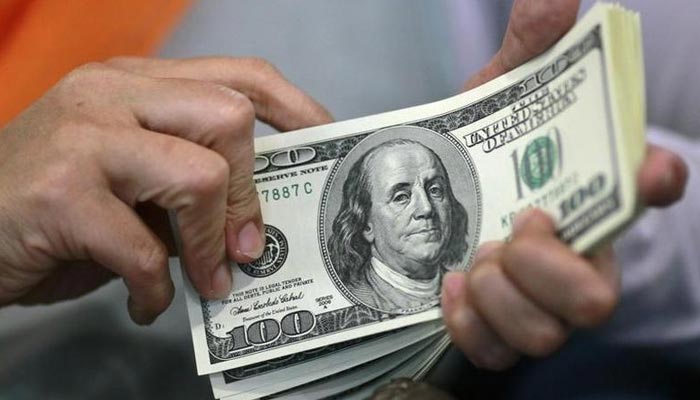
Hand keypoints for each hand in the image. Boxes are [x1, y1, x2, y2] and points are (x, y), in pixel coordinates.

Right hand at [0, 57, 331, 323]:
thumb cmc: (53, 206)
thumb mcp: (129, 178)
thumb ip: (186, 181)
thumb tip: (254, 221)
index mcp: (135, 83)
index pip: (239, 75)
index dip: (295, 108)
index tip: (325, 145)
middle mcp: (109, 94)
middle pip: (229, 118)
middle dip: (249, 192)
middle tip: (248, 246)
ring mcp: (82, 138)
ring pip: (197, 176)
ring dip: (209, 246)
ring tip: (206, 282)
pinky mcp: (59, 194)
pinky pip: (143, 250)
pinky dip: (154, 291)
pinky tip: (143, 302)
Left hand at [442, 0, 687, 369]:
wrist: (431, 206)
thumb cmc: (475, 155)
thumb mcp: (495, 96)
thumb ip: (526, 50)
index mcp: (585, 198)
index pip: (644, 194)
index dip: (656, 182)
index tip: (651, 168)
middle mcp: (575, 261)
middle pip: (596, 296)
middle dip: (545, 265)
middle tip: (514, 226)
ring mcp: (538, 306)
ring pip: (545, 332)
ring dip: (498, 291)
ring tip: (470, 258)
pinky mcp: (498, 334)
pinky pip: (495, 351)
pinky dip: (468, 321)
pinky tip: (449, 286)